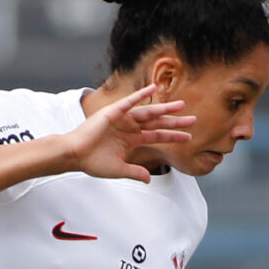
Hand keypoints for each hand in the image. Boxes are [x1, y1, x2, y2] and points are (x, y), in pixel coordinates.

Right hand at [64, 84, 194, 184]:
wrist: (75, 156)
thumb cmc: (93, 162)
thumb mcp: (118, 170)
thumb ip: (135, 172)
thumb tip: (149, 179)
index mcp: (132, 140)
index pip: (158, 136)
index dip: (173, 136)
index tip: (189, 137)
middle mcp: (130, 127)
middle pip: (158, 123)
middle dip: (175, 121)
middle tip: (194, 119)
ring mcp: (122, 119)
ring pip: (148, 112)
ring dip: (164, 108)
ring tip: (181, 105)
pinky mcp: (113, 112)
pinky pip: (129, 101)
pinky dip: (141, 95)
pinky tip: (153, 89)